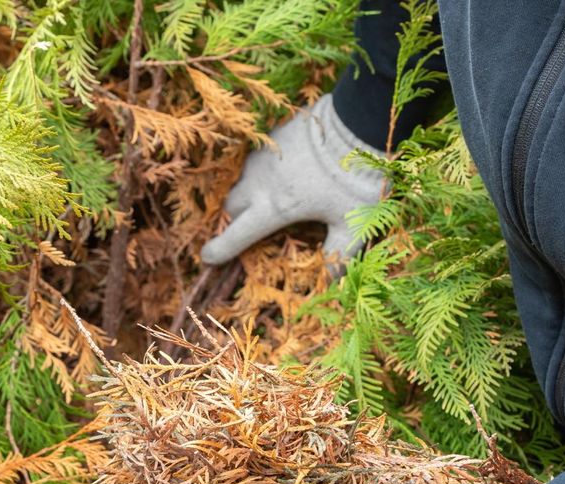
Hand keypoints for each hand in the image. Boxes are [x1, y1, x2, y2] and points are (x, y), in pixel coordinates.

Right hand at [201, 94, 386, 266]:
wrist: (358, 120)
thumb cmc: (355, 178)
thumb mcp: (353, 223)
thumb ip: (340, 254)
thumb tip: (334, 281)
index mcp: (275, 208)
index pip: (238, 235)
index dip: (221, 250)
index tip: (207, 259)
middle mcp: (260, 183)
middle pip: (231, 206)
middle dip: (235, 220)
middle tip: (250, 227)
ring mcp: (263, 156)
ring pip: (241, 180)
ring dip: (247, 193)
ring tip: (266, 199)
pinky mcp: (272, 135)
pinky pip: (255, 158)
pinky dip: (260, 172)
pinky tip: (279, 173)